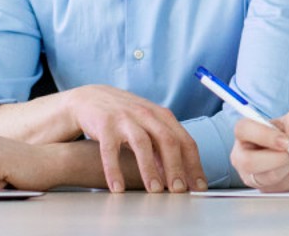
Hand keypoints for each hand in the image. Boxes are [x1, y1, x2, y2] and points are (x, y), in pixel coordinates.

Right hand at [63, 85, 205, 192]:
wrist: (89, 98)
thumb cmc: (125, 117)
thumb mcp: (148, 126)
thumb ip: (163, 147)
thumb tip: (181, 175)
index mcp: (162, 116)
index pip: (185, 141)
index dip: (194, 165)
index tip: (199, 186)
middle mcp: (146, 115)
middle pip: (168, 141)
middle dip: (176, 167)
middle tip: (179, 190)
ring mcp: (125, 119)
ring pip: (142, 144)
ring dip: (150, 169)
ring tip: (154, 190)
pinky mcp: (104, 125)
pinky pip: (110, 150)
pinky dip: (114, 170)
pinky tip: (118, 187)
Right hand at [230, 110, 288, 191]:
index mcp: (244, 131)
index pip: (243, 130)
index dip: (264, 135)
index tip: (286, 141)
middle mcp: (241, 155)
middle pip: (249, 161)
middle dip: (277, 158)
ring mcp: (249, 175)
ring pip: (267, 177)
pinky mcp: (262, 188)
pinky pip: (279, 186)